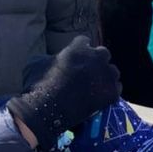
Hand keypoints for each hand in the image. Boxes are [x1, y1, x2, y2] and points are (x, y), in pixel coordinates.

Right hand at [7, 37, 121, 150]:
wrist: (46, 110)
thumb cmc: (39, 85)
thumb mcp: (35, 63)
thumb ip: (50, 56)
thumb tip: (53, 58)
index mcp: (78, 47)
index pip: (84, 41)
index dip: (80, 50)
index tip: (77, 58)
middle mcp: (96, 57)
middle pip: (102, 53)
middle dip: (96, 60)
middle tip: (88, 72)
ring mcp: (105, 75)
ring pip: (112, 71)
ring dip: (105, 76)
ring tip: (96, 86)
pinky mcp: (111, 92)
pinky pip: (116, 88)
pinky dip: (109, 92)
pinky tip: (101, 97)